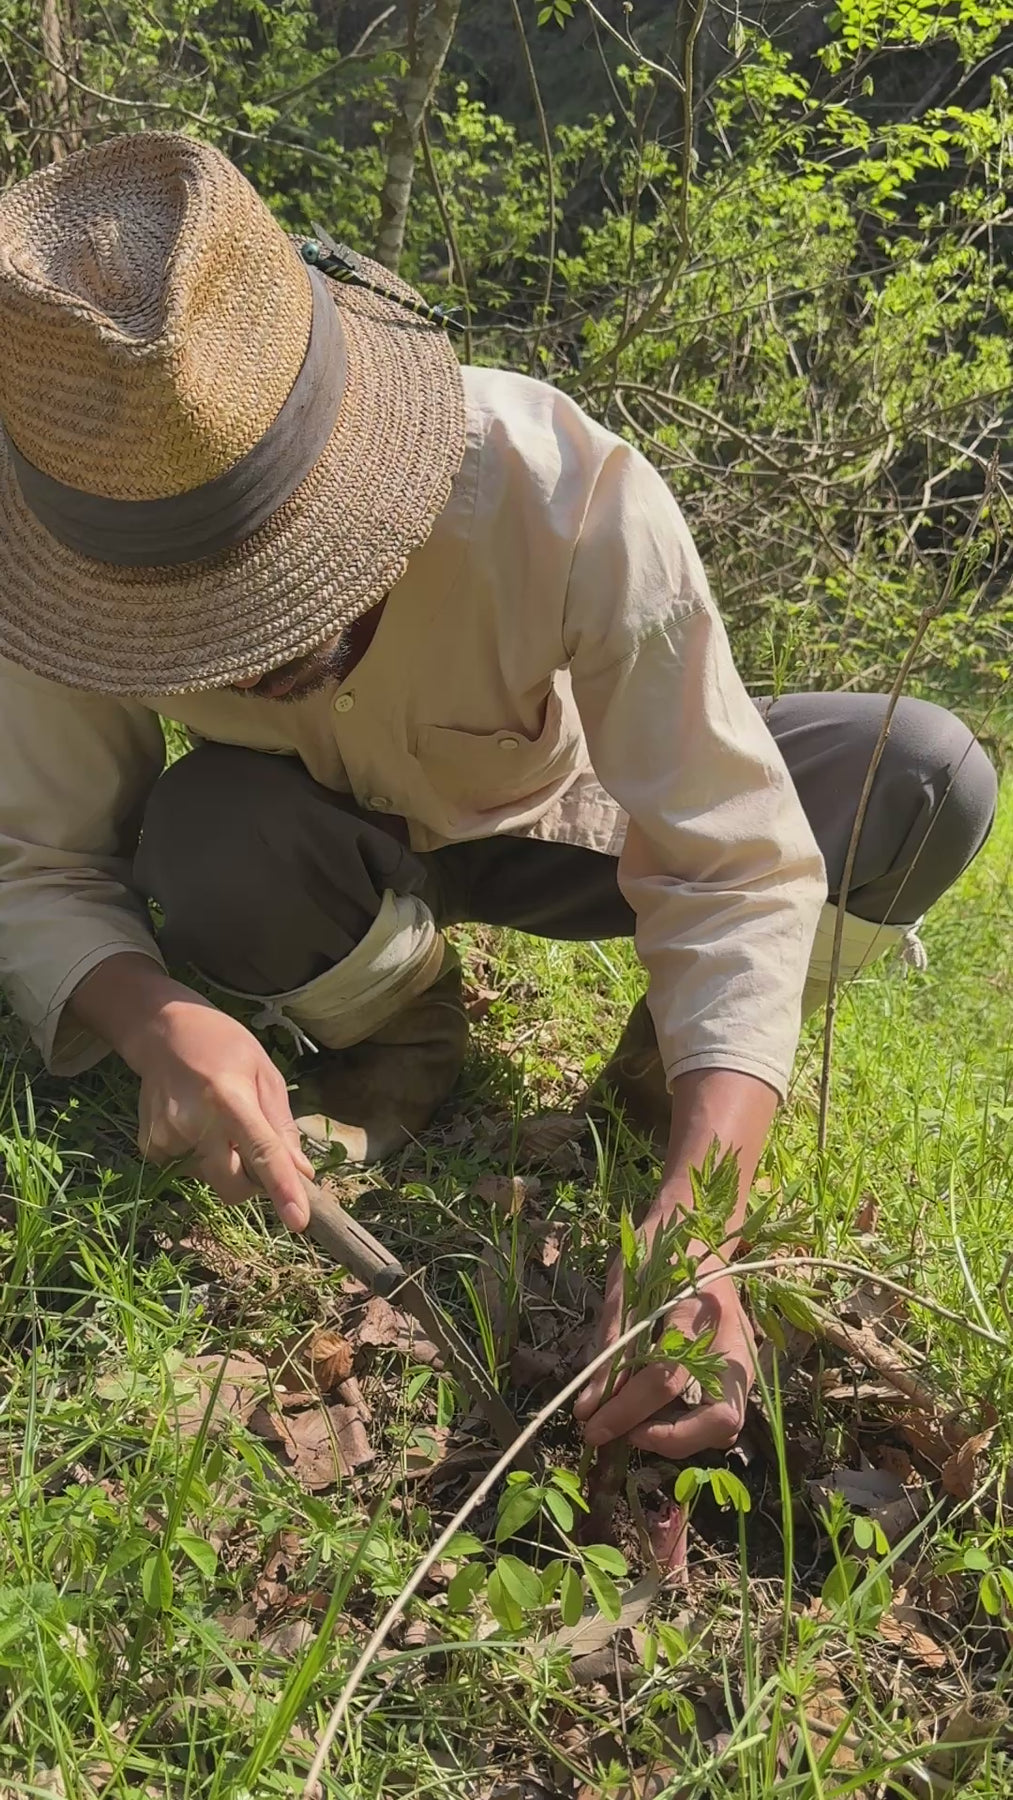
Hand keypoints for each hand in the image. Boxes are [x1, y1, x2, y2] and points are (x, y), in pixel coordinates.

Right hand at [125, 992, 315, 1230]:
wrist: (162, 1031)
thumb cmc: (224, 1047)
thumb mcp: (265, 1074)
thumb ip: (282, 1126)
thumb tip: (301, 1172)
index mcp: (230, 1100)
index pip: (262, 1154)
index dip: (282, 1190)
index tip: (299, 1222)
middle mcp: (195, 1123)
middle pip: (232, 1187)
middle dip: (251, 1183)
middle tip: (252, 1148)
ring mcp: (167, 1138)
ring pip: (212, 1179)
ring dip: (224, 1163)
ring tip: (216, 1119)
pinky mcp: (150, 1147)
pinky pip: (188, 1171)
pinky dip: (200, 1156)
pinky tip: (194, 1122)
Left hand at [573, 1258, 755, 1459]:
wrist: (697, 1228)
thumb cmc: (656, 1250)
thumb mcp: (624, 1288)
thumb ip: (609, 1348)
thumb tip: (587, 1407)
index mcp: (698, 1310)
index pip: (664, 1377)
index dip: (624, 1411)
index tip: (591, 1427)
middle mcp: (733, 1339)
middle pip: (720, 1418)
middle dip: (670, 1440)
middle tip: (627, 1434)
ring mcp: (745, 1356)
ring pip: (727, 1425)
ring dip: (682, 1438)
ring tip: (638, 1424)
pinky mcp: (744, 1368)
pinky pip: (723, 1414)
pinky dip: (690, 1426)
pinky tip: (658, 1412)